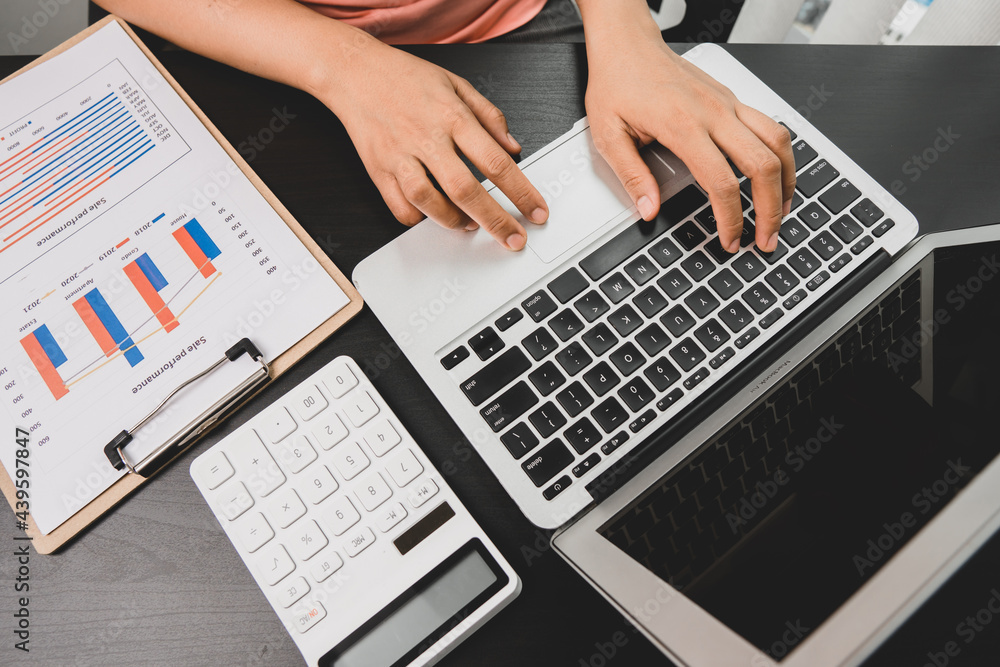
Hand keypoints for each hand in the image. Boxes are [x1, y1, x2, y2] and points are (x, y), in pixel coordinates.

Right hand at [322, 40, 547, 249]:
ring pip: (429, 202)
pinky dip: (419, 219)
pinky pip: (399, 206)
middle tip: (514, 239)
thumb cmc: (406, 78)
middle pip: (466, 190)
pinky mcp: (378, 170)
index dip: (521, 192)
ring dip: (455, 222)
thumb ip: (490, 117)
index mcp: (451, 117)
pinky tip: (433, 217)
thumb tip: (513, 148)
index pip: (495, 162)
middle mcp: (426, 138)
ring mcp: (400, 156)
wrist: (355, 72)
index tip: (536, 212)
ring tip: (471, 225)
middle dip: (495, 220)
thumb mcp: (457, 85)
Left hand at [582, 16, 794, 252]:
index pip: (722, 182)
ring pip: (779, 143)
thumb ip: (631, 175)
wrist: (628, 45)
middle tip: (765, 239)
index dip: (731, 219)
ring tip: (780, 213)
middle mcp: (714, 112)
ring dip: (786, 182)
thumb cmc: (617, 83)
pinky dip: (781, 157)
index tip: (729, 240)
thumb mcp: (607, 134)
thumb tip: (648, 210)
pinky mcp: (732, 99)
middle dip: (770, 209)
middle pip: (763, 166)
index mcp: (683, 125)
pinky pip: (772, 128)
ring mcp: (728, 104)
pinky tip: (776, 178)